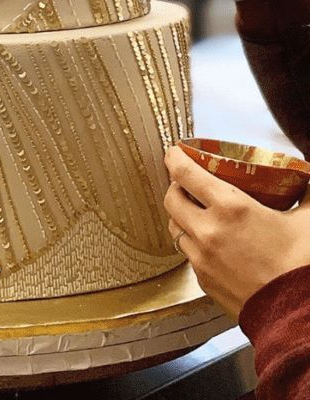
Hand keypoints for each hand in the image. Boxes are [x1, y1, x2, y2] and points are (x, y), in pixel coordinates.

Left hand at [164, 146, 309, 317]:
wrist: (297, 315)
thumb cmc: (301, 266)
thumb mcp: (307, 220)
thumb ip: (304, 193)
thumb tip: (307, 179)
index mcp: (230, 208)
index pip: (186, 173)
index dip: (175, 158)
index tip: (174, 152)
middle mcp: (208, 231)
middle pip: (171, 199)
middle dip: (176, 187)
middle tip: (188, 184)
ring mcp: (202, 258)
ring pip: (175, 228)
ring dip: (182, 216)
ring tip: (197, 213)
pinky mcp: (203, 280)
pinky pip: (188, 254)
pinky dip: (194, 244)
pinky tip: (212, 243)